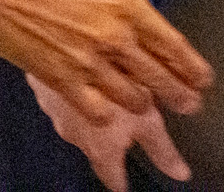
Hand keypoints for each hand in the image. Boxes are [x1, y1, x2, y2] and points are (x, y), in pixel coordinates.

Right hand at [0, 0, 212, 123]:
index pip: (169, 40)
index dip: (191, 62)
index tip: (201, 75)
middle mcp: (109, 35)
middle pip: (157, 74)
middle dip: (179, 91)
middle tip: (190, 101)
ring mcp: (82, 59)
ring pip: (128, 94)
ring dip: (143, 102)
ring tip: (150, 108)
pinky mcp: (53, 74)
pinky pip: (89, 106)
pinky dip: (101, 113)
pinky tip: (104, 113)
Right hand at [30, 73, 190, 190]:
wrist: (62, 46)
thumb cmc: (105, 85)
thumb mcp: (145, 119)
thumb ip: (161, 148)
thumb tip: (180, 174)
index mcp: (99, 148)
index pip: (110, 178)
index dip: (120, 181)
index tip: (123, 184)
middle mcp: (73, 134)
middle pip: (92, 146)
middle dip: (105, 138)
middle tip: (121, 127)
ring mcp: (53, 108)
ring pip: (75, 116)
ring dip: (89, 110)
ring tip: (105, 93)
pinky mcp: (42, 83)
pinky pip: (60, 92)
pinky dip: (72, 89)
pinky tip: (84, 72)